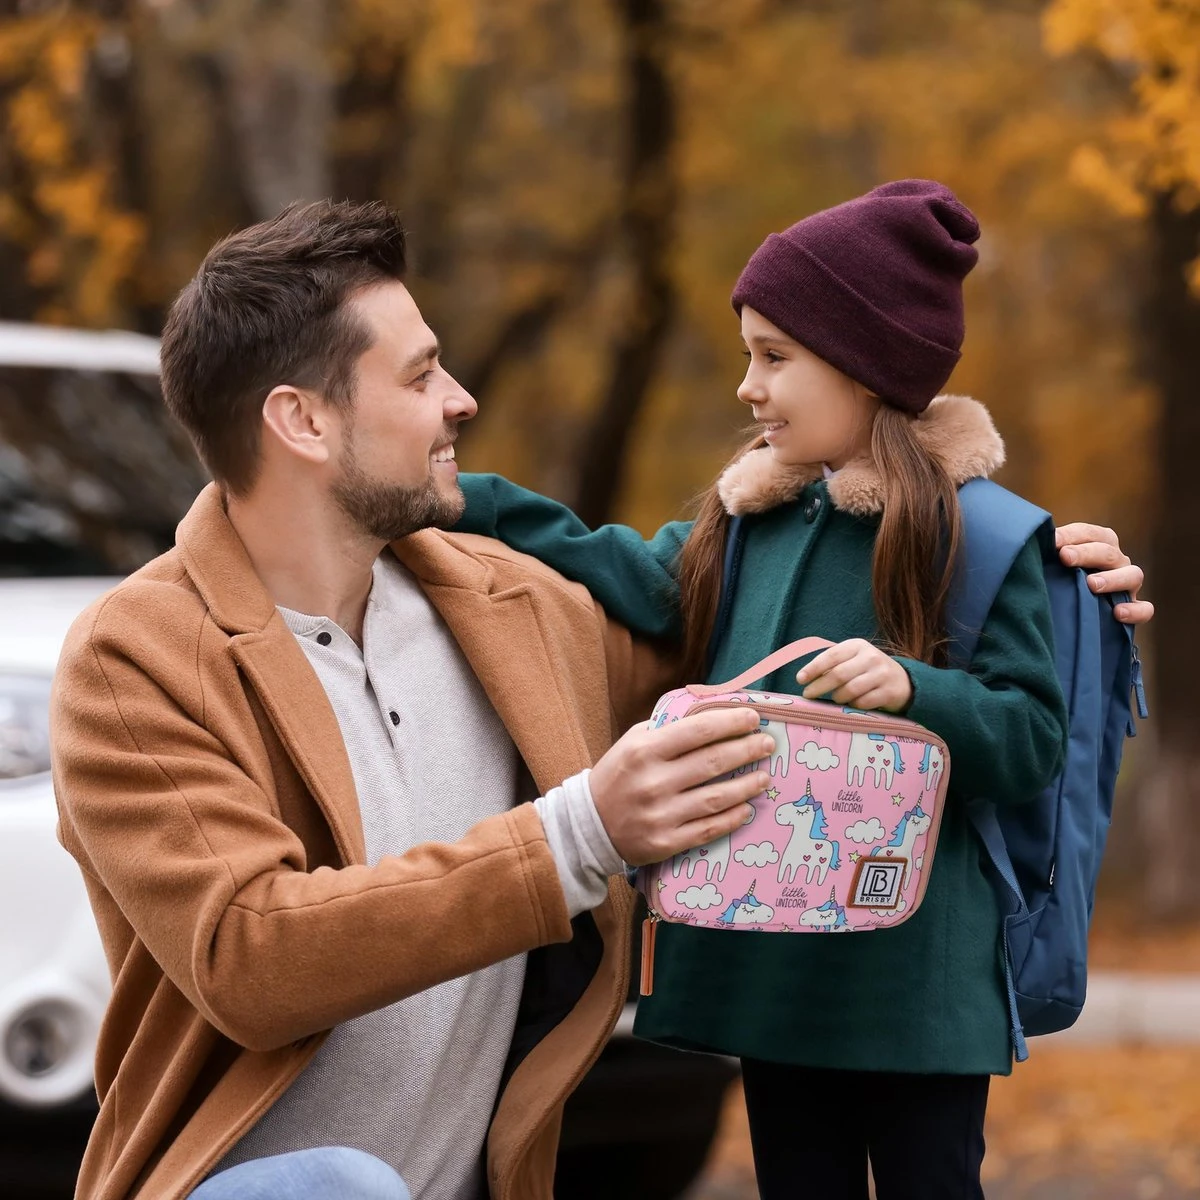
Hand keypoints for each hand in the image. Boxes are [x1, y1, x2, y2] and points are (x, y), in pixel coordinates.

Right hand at [590, 708, 771, 865]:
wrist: (589, 824)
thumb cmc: (617, 775)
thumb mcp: (633, 742)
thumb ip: (666, 729)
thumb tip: (710, 717)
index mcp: (645, 750)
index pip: (698, 731)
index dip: (730, 723)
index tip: (753, 719)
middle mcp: (654, 781)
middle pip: (713, 762)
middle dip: (747, 750)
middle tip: (768, 744)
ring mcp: (661, 814)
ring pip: (716, 798)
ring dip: (746, 785)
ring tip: (764, 777)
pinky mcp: (666, 842)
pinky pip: (708, 828)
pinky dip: (732, 818)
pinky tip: (747, 808)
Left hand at [794, 638, 912, 712]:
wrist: (903, 681)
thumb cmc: (868, 670)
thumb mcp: (853, 659)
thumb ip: (833, 664)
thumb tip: (807, 678)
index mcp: (857, 646)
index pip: (831, 655)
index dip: (813, 668)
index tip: (800, 679)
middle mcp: (870, 657)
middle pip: (838, 674)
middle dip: (819, 686)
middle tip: (808, 694)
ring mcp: (881, 674)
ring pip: (850, 690)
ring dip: (837, 697)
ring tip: (835, 699)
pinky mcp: (889, 692)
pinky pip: (863, 702)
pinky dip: (853, 705)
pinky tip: (852, 704)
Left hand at [1055, 523, 1152, 624]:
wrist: (1072, 612)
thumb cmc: (1060, 578)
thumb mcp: (1055, 562)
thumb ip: (1050, 551)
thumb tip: (1036, 541)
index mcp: (1100, 543)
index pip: (1089, 533)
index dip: (1071, 535)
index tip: (1051, 541)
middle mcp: (1117, 561)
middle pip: (1108, 552)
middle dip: (1086, 553)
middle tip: (1066, 557)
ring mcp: (1128, 585)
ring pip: (1133, 575)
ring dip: (1113, 578)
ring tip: (1092, 584)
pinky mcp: (1134, 609)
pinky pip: (1144, 609)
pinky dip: (1134, 611)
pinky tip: (1117, 613)